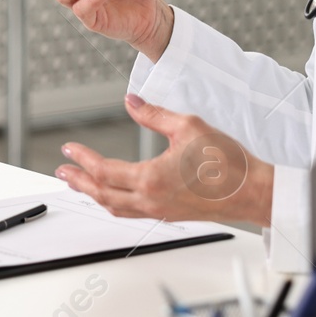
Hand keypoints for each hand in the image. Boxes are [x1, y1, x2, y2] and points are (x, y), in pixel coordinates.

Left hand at [55, 93, 273, 226]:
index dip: (82, 158)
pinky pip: (132, 212)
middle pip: (102, 195)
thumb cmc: (227, 163)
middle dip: (78, 182)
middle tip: (62, 172)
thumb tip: (131, 101)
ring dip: (94, 195)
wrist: (253, 192)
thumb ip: (153, 114)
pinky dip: (114, 203)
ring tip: (80, 184)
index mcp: (151, 179)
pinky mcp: (170, 214)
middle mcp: (151, 200)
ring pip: (115, 208)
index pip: (103, 170)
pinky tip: (114, 195)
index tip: (68, 149)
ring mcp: (160, 211)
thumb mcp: (187, 126)